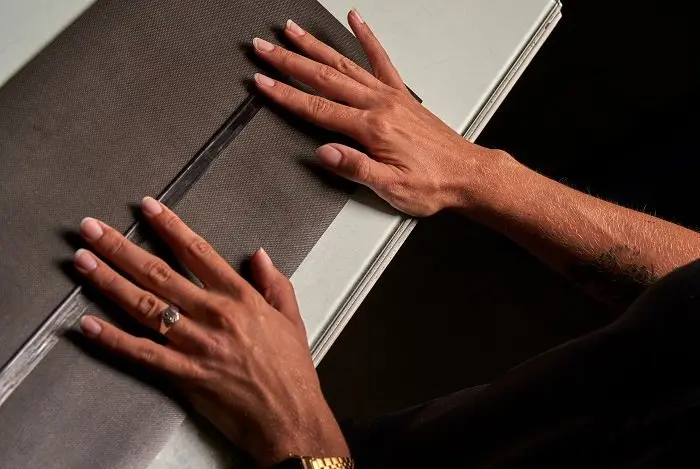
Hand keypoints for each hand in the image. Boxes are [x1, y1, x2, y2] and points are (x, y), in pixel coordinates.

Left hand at [74, 197, 347, 468]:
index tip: (147, 207)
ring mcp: (196, 345)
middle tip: (92, 228)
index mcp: (241, 297)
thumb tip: (259, 255)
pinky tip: (87, 324)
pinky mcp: (184, 375)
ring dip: (109, 282)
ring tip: (82, 261)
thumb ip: (275, 284)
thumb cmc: (292, 370)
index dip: (170, 227)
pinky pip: (142, 353)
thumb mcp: (292, 319)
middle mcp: (215, 314)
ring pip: (145, 306)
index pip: (198, 252)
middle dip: (122, 247)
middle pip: (159, 273)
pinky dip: (113, 339)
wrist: (290, 417)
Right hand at [252, 10, 500, 216]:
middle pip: (325, 78)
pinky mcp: (401, 95)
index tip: (262, 81)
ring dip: (315, 46)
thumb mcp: (392, 188)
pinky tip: (355, 20)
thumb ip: (356, 168)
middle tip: (263, 48)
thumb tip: (324, 153)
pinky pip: (381, 59)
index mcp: (372, 129)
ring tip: (292, 31)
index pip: (318, 109)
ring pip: (345, 64)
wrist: (465, 175)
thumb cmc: (431, 184)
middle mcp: (379, 106)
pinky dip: (367, 38)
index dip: (286, 95)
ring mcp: (390, 96)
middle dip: (289, 62)